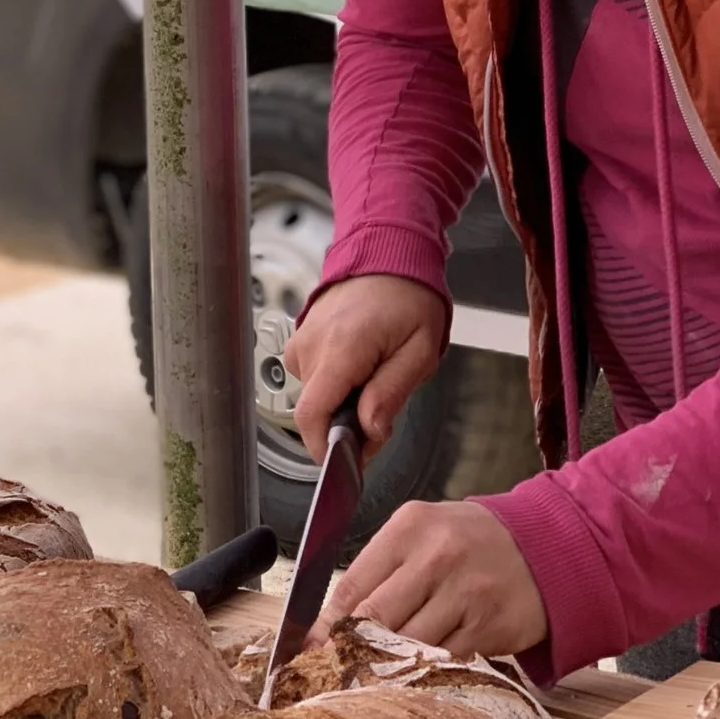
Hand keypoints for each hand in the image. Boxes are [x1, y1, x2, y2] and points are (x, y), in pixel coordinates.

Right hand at [283, 273, 447, 458]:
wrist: (387, 254)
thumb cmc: (409, 298)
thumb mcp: (419, 351)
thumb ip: (391, 394)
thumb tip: (369, 432)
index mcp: (342, 347)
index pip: (312, 414)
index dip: (324, 448)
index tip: (347, 463)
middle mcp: (313, 344)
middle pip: (317, 410)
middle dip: (346, 424)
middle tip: (382, 412)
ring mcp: (301, 339)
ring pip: (315, 395)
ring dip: (342, 400)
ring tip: (373, 375)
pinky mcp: (299, 339)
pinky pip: (311, 378)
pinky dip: (334, 382)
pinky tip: (357, 364)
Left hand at [322, 500, 547, 658]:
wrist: (543, 547)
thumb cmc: (469, 542)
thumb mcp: (422, 535)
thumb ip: (380, 570)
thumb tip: (332, 623)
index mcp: (410, 528)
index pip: (353, 584)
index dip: (327, 625)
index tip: (312, 649)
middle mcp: (437, 557)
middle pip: (376, 618)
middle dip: (351, 650)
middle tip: (335, 671)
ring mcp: (466, 593)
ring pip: (408, 646)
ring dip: (386, 667)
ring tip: (371, 678)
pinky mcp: (489, 627)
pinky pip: (443, 661)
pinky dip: (424, 673)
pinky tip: (414, 676)